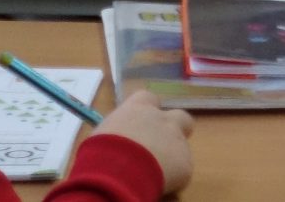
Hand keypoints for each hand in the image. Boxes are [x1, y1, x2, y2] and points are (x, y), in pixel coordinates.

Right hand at [79, 91, 195, 194]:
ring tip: (151, 173)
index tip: (139, 126)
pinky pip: (180, 171)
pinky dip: (171, 179)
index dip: (147, 112)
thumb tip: (118, 140)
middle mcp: (163, 119)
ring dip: (170, 157)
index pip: (149, 99)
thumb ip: (117, 132)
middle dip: (172, 131)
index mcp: (139, 108)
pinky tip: (154, 184)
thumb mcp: (101, 136)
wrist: (115, 175)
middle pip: (179, 118)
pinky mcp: (185, 164)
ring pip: (181, 147)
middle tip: (157, 149)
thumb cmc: (99, 153)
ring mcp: (177, 140)